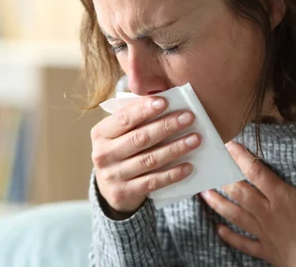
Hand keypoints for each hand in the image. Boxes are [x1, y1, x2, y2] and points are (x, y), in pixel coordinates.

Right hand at [91, 96, 200, 217]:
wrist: (109, 187)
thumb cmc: (121, 149)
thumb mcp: (119, 133)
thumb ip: (136, 118)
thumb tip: (164, 101)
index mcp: (101, 133)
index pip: (123, 118)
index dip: (144, 110)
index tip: (165, 101)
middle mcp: (103, 154)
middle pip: (140, 138)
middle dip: (166, 126)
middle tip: (189, 117)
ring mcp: (112, 176)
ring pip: (149, 160)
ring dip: (175, 148)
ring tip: (195, 139)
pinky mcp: (124, 193)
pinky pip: (153, 182)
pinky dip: (172, 174)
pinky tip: (188, 166)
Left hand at [201, 139, 295, 266]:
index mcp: (282, 199)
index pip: (257, 173)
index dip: (242, 157)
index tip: (229, 145)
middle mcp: (268, 213)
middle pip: (240, 192)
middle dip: (224, 178)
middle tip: (210, 167)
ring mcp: (264, 233)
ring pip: (235, 215)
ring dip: (218, 203)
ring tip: (204, 193)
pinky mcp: (265, 250)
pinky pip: (243, 243)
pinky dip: (230, 236)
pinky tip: (219, 230)